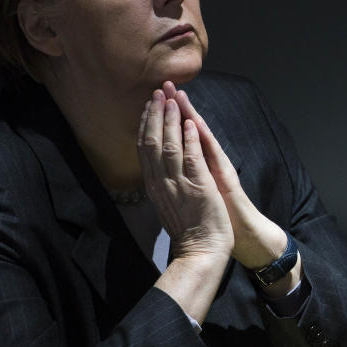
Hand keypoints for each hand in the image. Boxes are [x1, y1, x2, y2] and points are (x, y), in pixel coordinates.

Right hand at [137, 89, 233, 263]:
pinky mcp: (198, 187)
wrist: (201, 252)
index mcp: (154, 185)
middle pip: (152, 142)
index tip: (147, 105)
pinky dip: (189, 139)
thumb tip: (156, 166)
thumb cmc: (188, 229)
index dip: (145, 124)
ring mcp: (179, 184)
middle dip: (155, 115)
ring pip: (169, 146)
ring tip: (171, 99)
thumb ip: (161, 182)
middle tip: (157, 93)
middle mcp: (162, 182)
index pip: (144, 149)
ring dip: (170, 120)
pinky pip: (191, 158)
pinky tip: (190, 122)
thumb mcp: (168, 202)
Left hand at [162, 82, 291, 271]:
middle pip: (188, 128)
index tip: (153, 97)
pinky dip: (200, 136)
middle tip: (164, 84)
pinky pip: (210, 153)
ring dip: (187, 113)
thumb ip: (182, 172)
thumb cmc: (210, 216)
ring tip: (177, 94)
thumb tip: (164, 159)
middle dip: (174, 106)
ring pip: (198, 135)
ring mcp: (214, 168)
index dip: (163, 115)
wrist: (227, 237)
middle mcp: (204, 162)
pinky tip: (194, 122)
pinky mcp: (222, 176)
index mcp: (193, 165)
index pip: (175, 135)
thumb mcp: (191, 191)